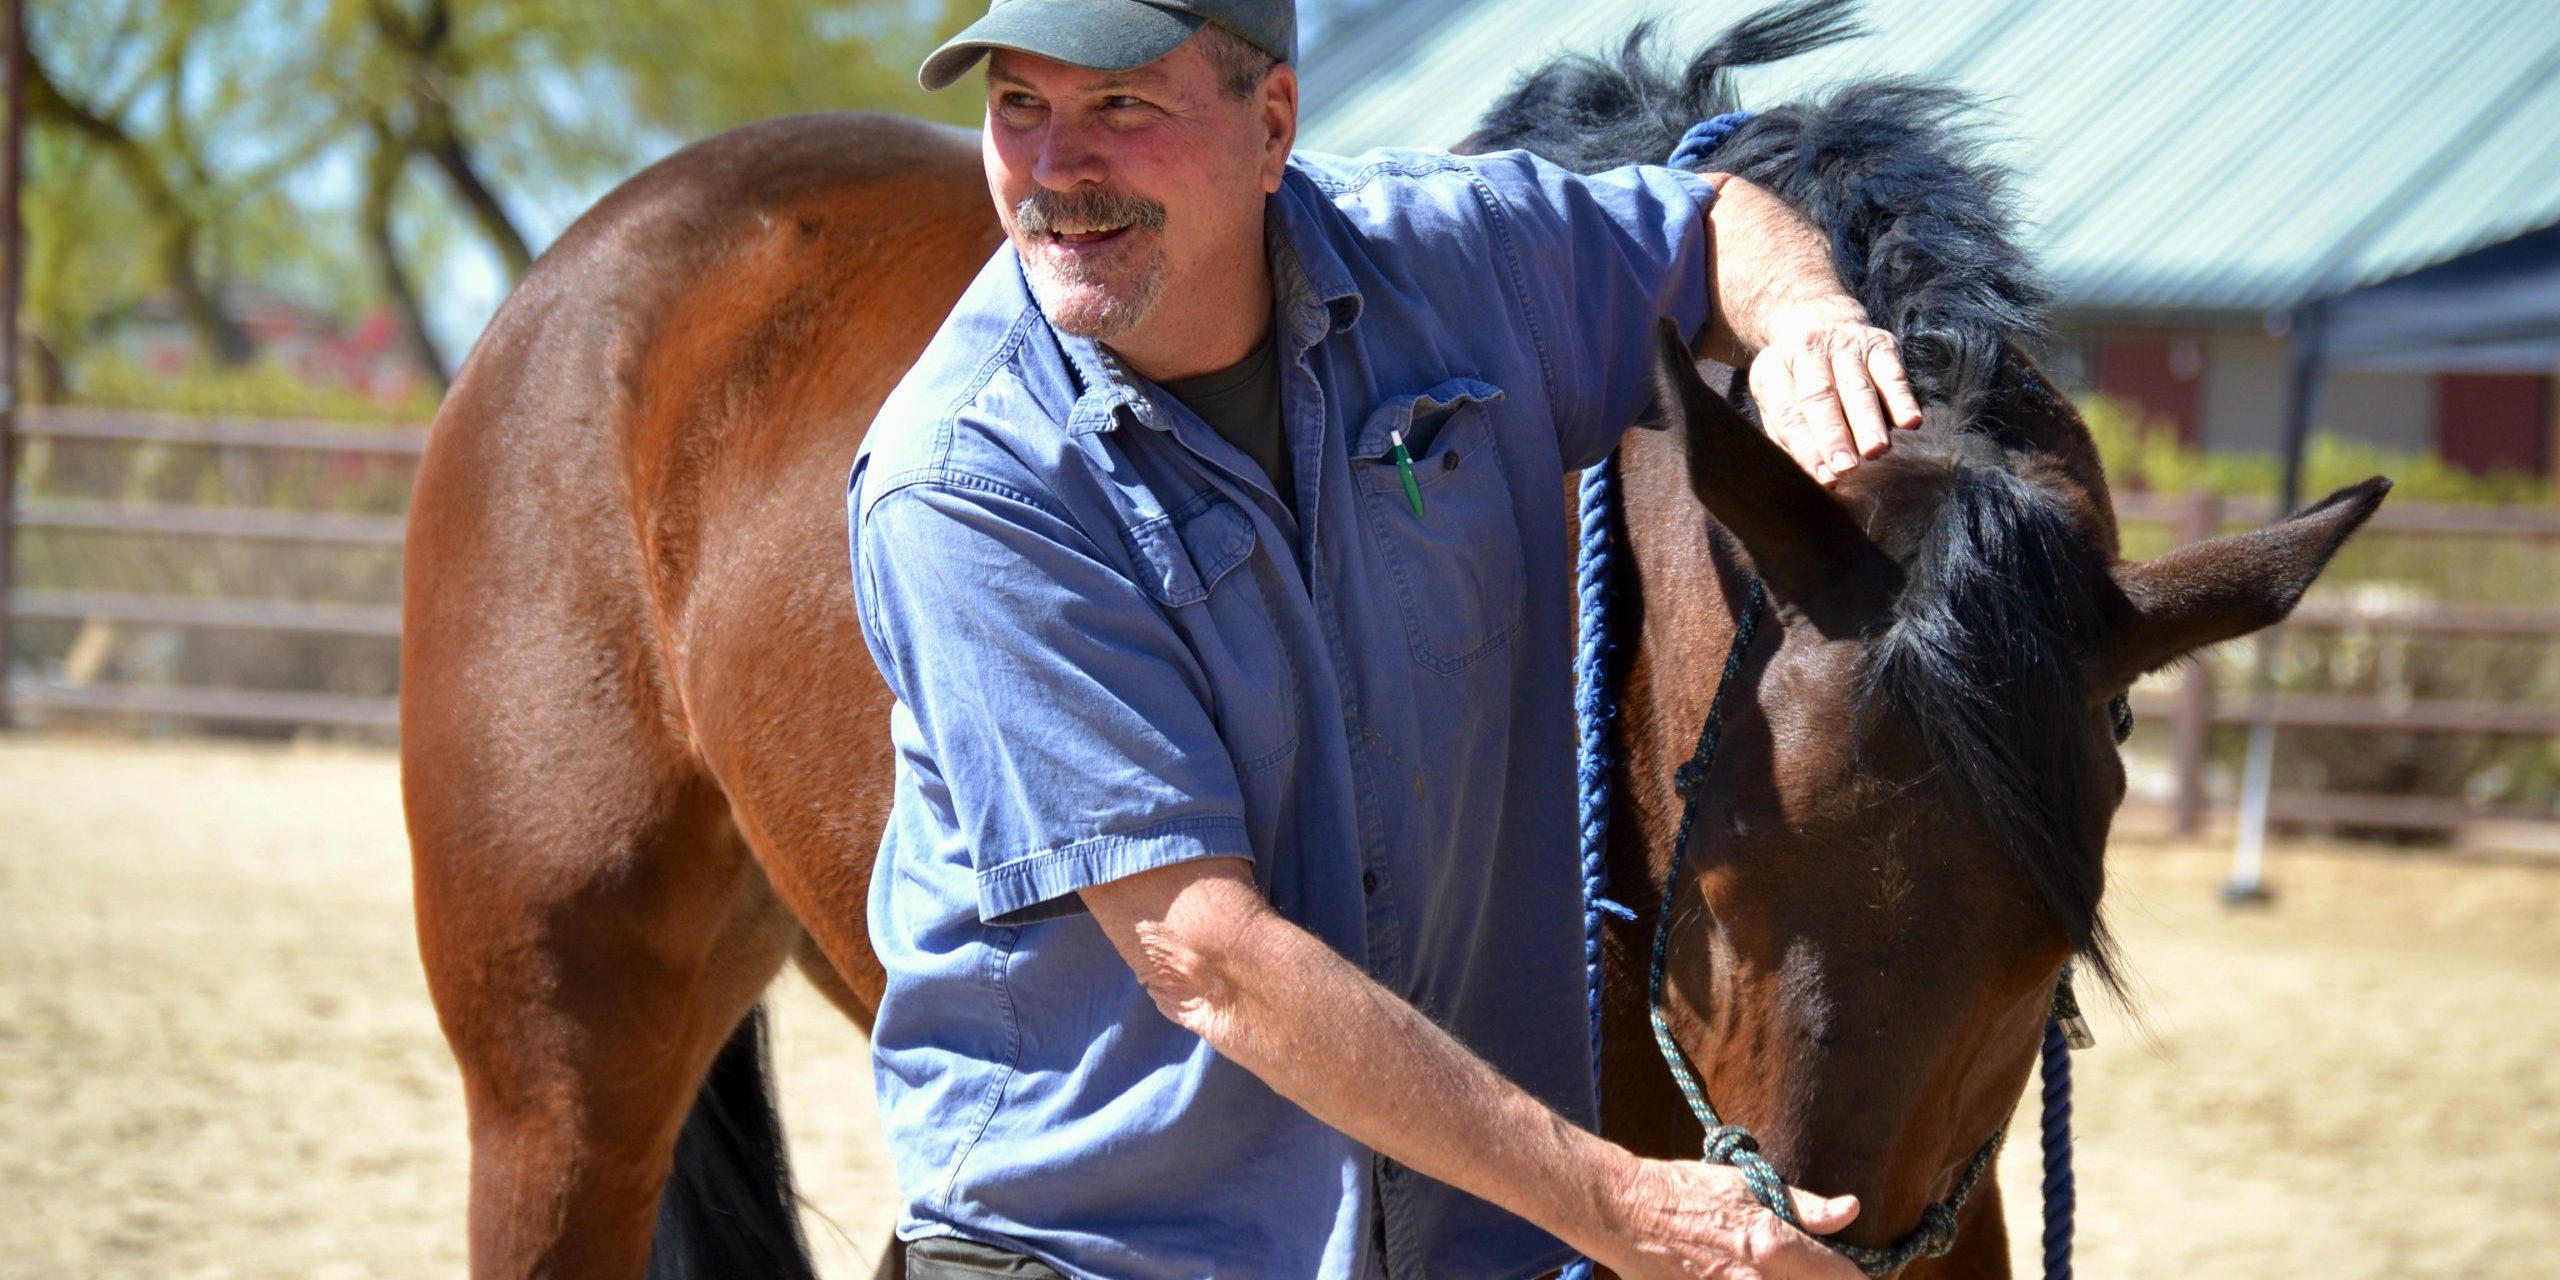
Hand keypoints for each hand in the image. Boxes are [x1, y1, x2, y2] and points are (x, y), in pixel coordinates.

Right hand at [1592, 1157, 1864, 1279]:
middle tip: (1809, 1270)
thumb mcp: (1747, 1186)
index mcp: (1773, 1246)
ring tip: (1770, 1271)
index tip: (1858, 1276)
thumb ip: (1804, 1207)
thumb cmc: (1686, 1191)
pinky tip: (1745, 1275)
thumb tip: (1851, 1210)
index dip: (1858, 1279)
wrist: (1623, 1211)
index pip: (1843, 1277)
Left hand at [1746, 311, 1921, 487]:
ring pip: (1857, 386)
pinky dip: (1902, 398)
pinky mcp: (1879, 342)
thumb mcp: (1776, 401)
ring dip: (1868, 421)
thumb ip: (1788, 437)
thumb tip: (1815, 476)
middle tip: (1847, 466)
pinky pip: (1892, 373)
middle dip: (1835, 434)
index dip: (1806, 447)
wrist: (1819, 321)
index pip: (1788, 412)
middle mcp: (1807, 351)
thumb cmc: (1796, 380)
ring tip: (1877, 450)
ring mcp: (1844, 343)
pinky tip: (1910, 422)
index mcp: (1773, 369)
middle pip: (1821, 396)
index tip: (1823, 476)